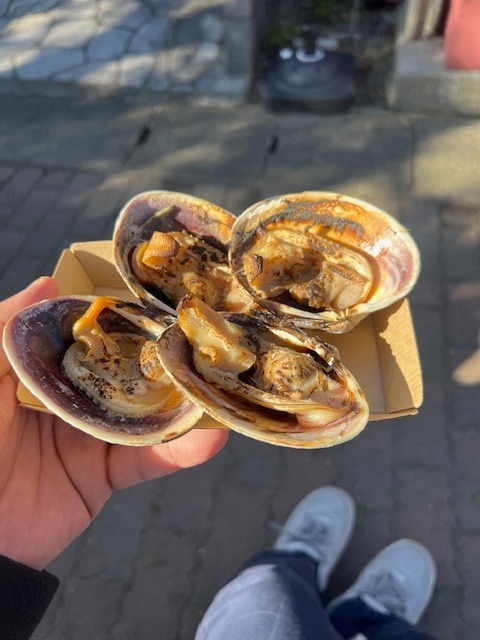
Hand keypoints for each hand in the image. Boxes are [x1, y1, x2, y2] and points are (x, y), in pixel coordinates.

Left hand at [0, 278, 227, 569]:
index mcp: (42, 369)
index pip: (89, 334)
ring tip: (219, 381)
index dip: (122, 313)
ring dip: (185, 400)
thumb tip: (47, 283)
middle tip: (207, 333)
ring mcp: (91, 435)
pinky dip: (181, 451)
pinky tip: (211, 437)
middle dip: (164, 352)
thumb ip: (2, 331)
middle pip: (126, 369)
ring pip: (146, 412)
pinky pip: (149, 460)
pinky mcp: (105, 475)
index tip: (161, 293)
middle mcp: (72, 396)